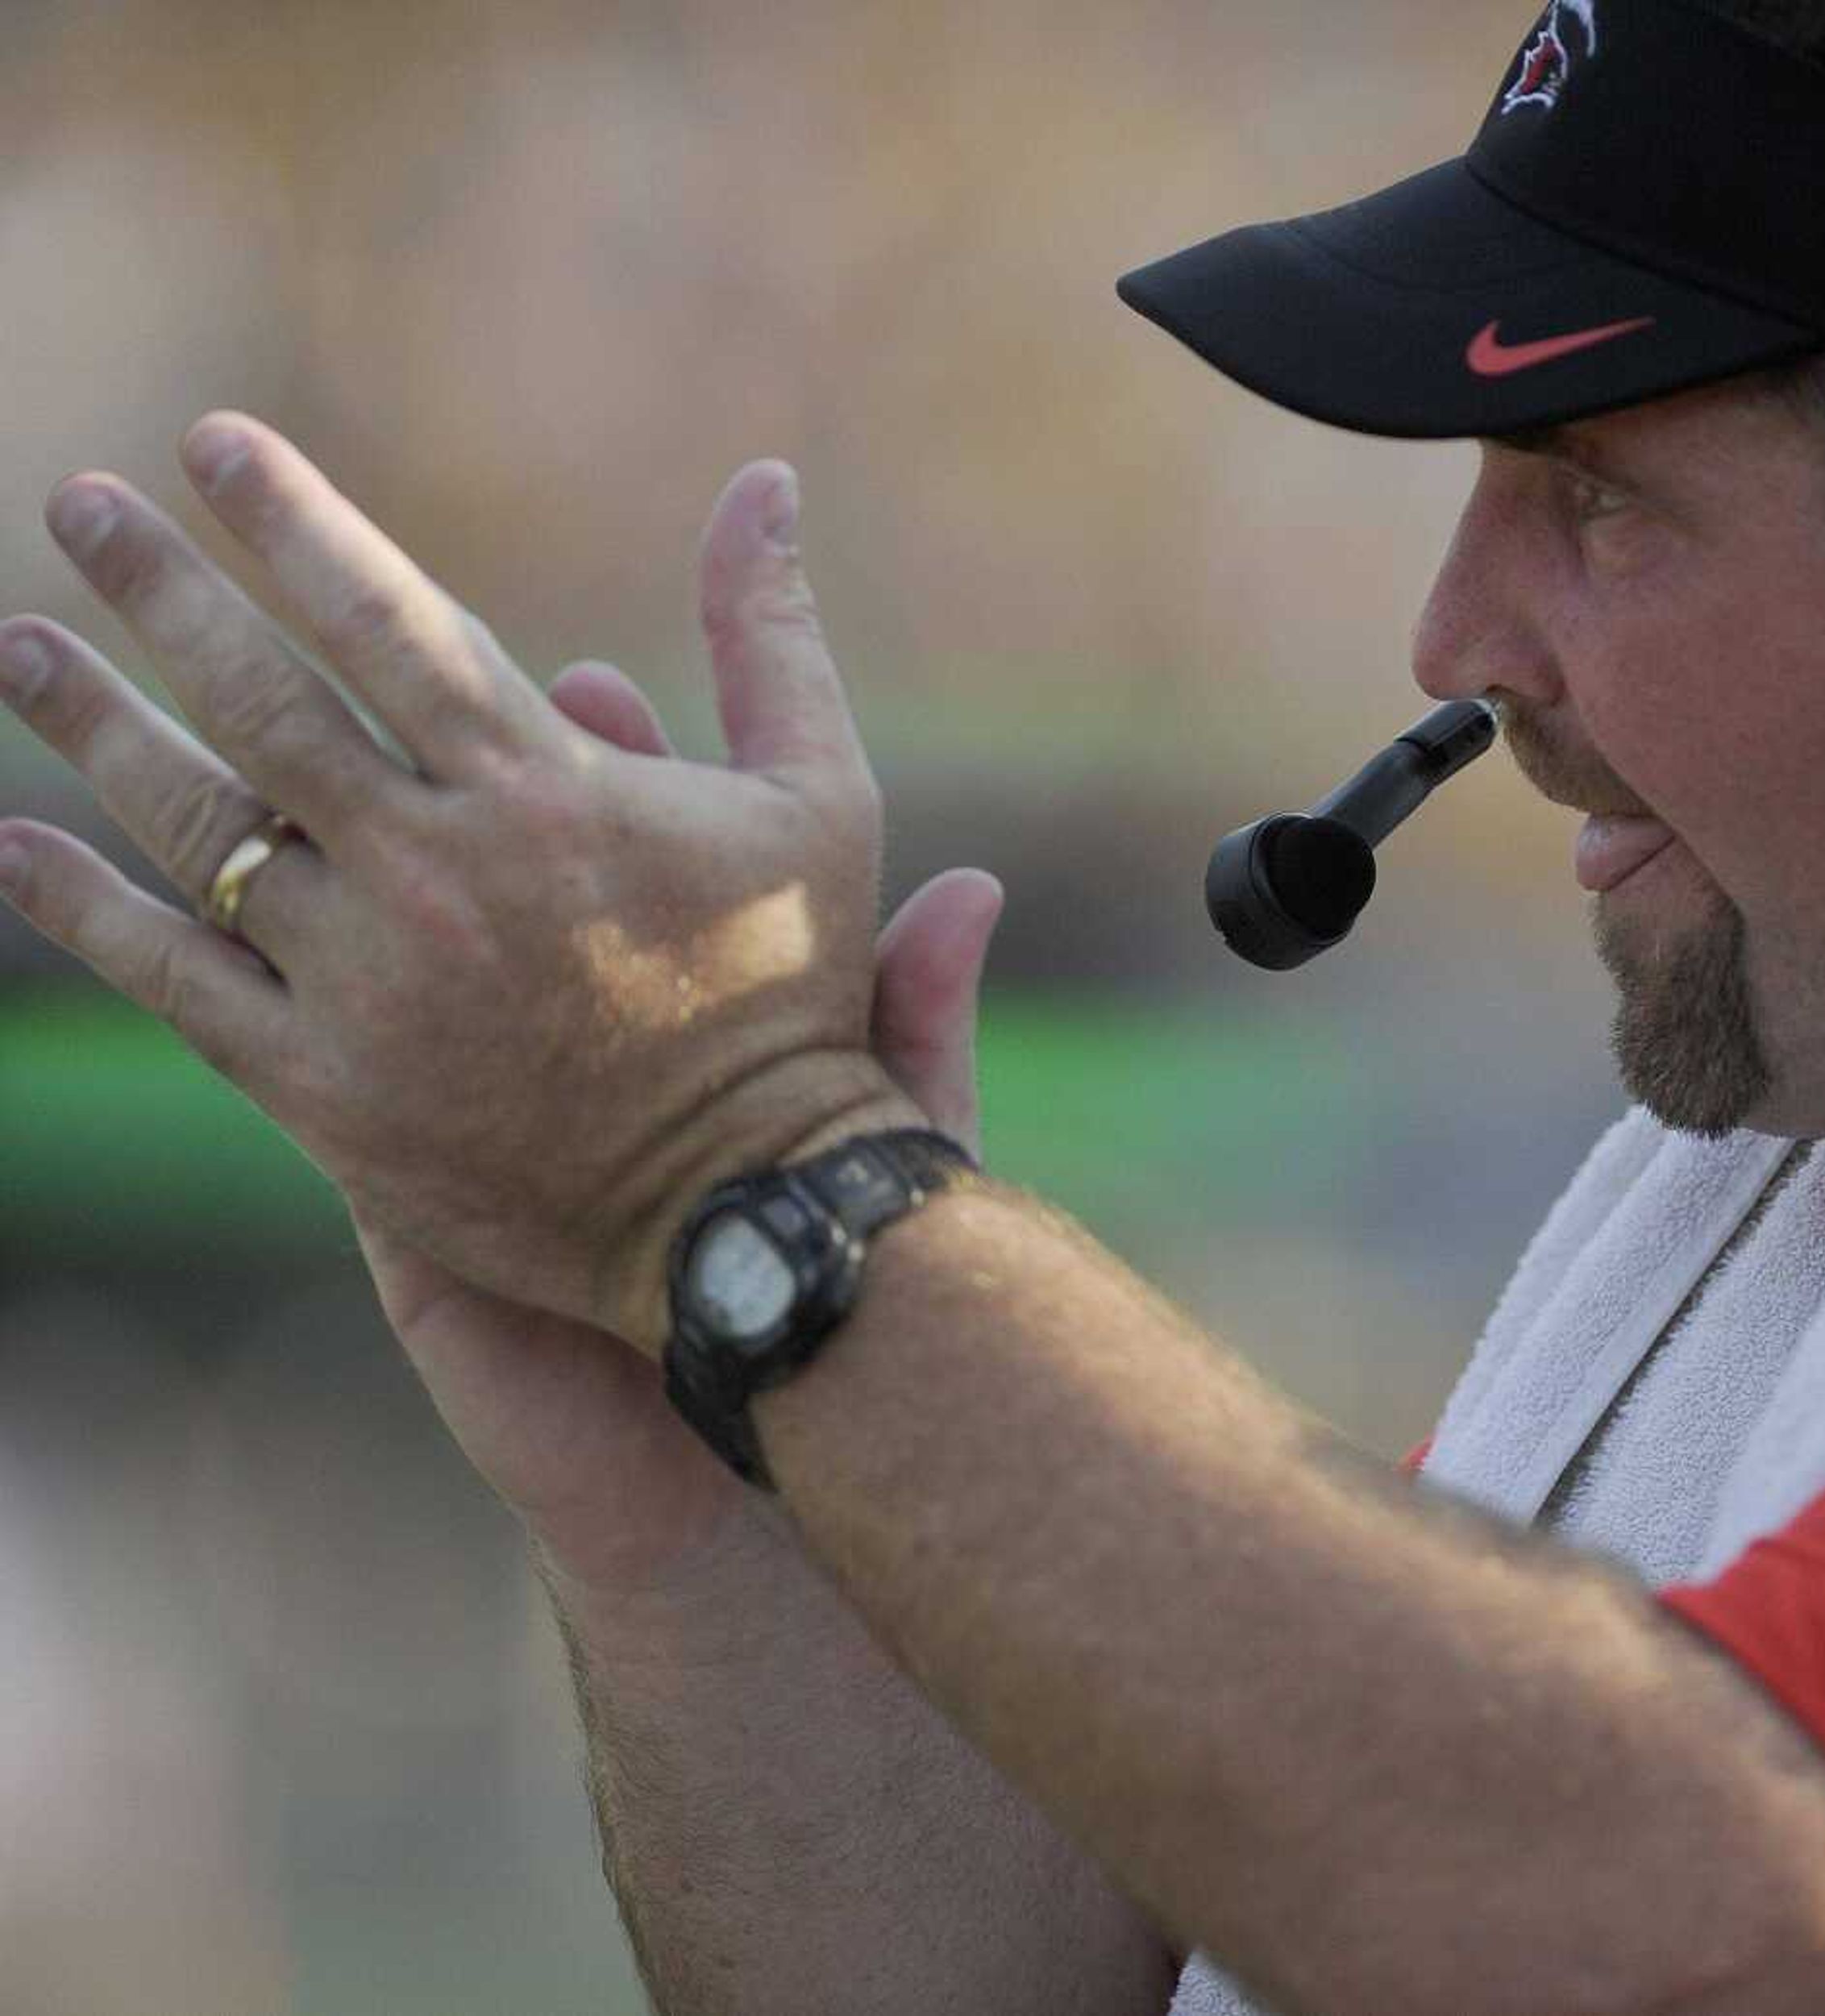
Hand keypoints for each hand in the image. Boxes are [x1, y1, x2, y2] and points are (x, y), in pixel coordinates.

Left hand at [0, 416, 911, 1346]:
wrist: (746, 1208)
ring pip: (199, 828)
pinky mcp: (324, 1092)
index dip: (291, 521)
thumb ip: (770, 636)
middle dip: (163, 591)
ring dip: (96, 726)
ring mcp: (369, 983)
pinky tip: (13, 843)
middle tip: (81, 505)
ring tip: (23, 649)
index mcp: (547, 789)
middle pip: (263, 702)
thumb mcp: (821, 798)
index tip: (209, 441)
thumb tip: (766, 479)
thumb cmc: (789, 990)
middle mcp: (439, 872)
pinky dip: (84, 907)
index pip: (387, 618)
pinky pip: (174, 979)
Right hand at [354, 660, 1007, 1590]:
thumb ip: (920, 1020)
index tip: (597, 681)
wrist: (734, 1419)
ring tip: (311, 759)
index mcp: (666, 992)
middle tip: (436, 675)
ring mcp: (458, 1085)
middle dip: (456, 761)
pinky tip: (214, 920)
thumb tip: (978, 893)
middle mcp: (552, 1017)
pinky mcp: (385, 1180)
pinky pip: (298, 1059)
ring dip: (338, 844)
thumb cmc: (808, 1259)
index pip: (625, 836)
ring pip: (375, 937)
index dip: (610, 754)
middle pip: (489, 855)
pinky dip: (261, 985)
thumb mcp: (886, 1133)